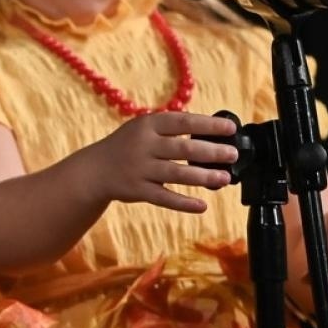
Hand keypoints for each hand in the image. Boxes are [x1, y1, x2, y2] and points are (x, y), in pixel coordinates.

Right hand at [81, 111, 238, 212]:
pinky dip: (183, 203)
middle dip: (211, 152)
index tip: (230, 128)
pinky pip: (164, 198)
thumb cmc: (128, 146)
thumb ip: (172, 130)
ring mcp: (140, 169)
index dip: (208, 125)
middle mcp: (144, 145)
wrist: (94, 170)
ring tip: (225, 178)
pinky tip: (202, 206)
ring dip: (204, 176)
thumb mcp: (144, 129)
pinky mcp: (138, 190)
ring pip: (177, 173)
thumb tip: (212, 135)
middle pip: (183, 148)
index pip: (183, 122)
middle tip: (233, 154)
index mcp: (148, 125)